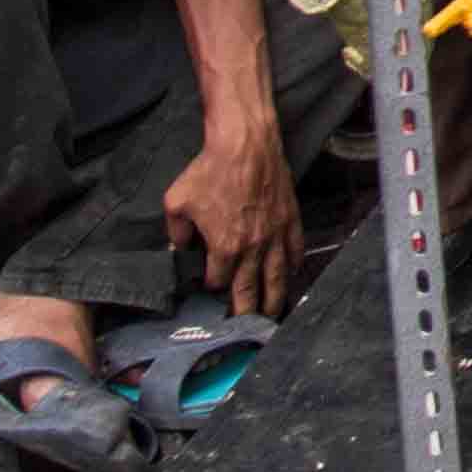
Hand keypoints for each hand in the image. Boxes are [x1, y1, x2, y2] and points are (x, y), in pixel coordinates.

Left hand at [162, 120, 301, 318]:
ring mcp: (275, 234)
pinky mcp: (290, 218)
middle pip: (251, 291)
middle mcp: (253, 248)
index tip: (209, 286)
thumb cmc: (210, 169)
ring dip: (274, 299)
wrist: (245, 142)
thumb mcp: (177, 202)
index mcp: (225, 248)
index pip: (218, 282)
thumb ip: (176, 232)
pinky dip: (293, 265)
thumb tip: (179, 247)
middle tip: (247, 329)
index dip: (212, 286)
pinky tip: (291, 273)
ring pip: (277, 277)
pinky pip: (295, 249)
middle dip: (247, 313)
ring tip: (272, 315)